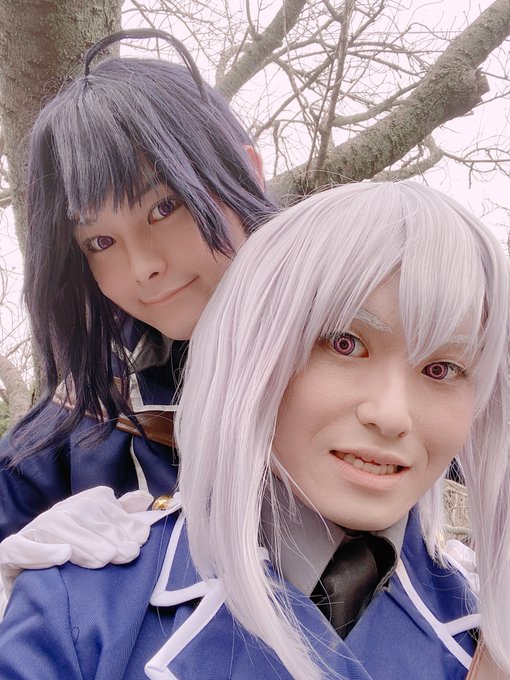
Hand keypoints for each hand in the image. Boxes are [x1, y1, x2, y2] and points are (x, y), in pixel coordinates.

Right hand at [0, 486, 152, 595]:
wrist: (37, 590)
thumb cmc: (79, 563)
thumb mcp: (103, 537)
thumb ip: (122, 517)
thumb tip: (144, 498)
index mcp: (78, 505)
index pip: (101, 504)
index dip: (121, 522)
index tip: (138, 542)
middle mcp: (54, 514)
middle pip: (80, 516)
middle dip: (107, 536)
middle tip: (127, 554)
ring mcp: (30, 532)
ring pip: (56, 528)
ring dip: (83, 543)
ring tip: (103, 559)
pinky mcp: (8, 553)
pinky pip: (21, 547)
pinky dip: (42, 551)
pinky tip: (63, 556)